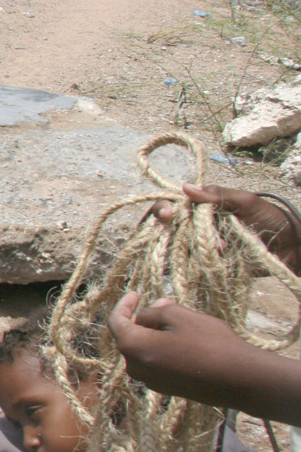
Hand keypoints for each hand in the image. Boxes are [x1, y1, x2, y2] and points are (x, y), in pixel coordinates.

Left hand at [108, 291, 253, 402]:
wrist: (240, 380)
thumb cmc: (209, 343)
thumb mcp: (179, 316)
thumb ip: (155, 312)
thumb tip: (145, 314)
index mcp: (133, 347)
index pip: (117, 322)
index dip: (125, 305)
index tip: (136, 293)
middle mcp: (135, 368)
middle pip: (130, 337)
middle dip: (142, 319)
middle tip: (162, 305)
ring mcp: (151, 382)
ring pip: (144, 350)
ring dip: (153, 334)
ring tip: (175, 320)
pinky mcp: (167, 389)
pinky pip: (155, 363)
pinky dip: (161, 349)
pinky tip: (181, 341)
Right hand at [152, 183, 299, 271]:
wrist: (291, 247)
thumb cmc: (270, 218)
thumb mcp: (246, 201)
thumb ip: (217, 194)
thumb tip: (185, 187)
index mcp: (204, 207)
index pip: (174, 205)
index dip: (162, 209)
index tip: (167, 215)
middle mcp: (199, 226)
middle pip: (169, 228)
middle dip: (166, 229)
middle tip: (179, 231)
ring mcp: (204, 246)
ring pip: (179, 247)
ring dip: (193, 246)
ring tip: (223, 246)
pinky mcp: (212, 264)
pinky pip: (194, 265)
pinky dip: (200, 261)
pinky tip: (222, 255)